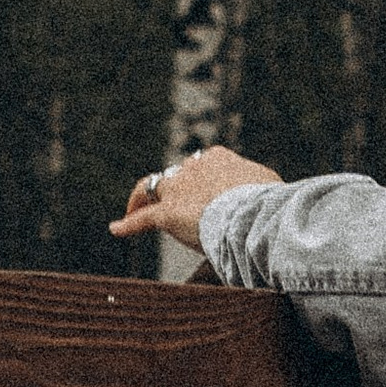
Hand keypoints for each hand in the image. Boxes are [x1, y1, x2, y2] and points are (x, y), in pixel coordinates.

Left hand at [110, 146, 281, 247]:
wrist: (253, 213)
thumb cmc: (268, 201)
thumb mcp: (269, 185)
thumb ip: (259, 186)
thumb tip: (265, 194)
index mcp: (218, 157)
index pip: (205, 164)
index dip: (205, 179)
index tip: (211, 194)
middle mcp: (193, 168)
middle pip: (180, 175)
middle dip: (180, 188)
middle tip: (183, 207)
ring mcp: (178, 190)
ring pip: (154, 188)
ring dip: (144, 197)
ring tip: (134, 208)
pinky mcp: (167, 214)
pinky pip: (142, 219)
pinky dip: (128, 224)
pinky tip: (116, 229)